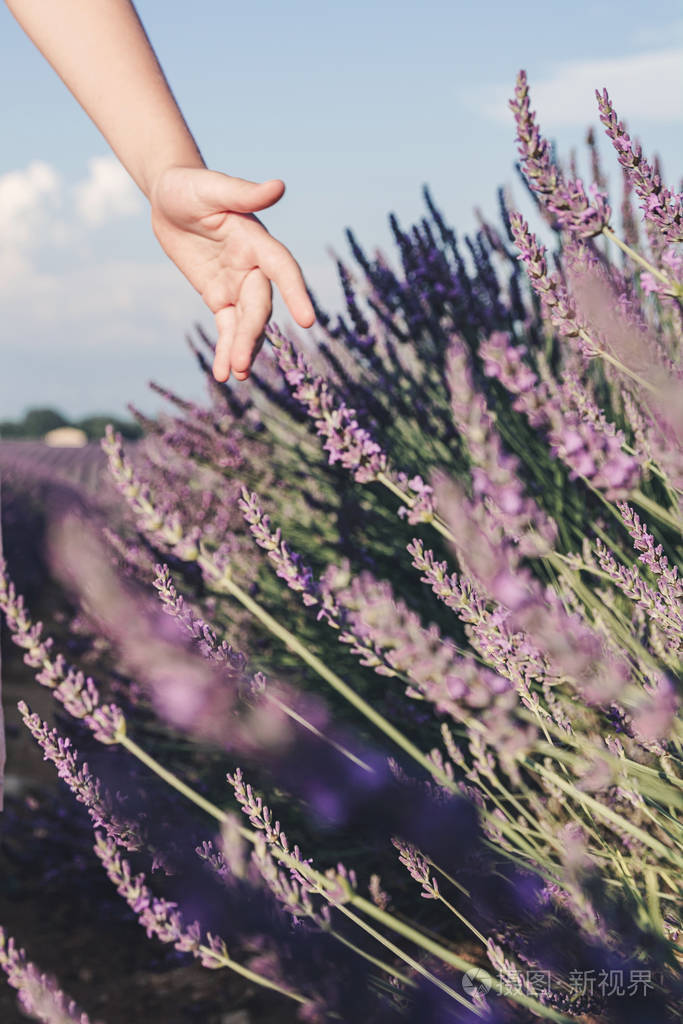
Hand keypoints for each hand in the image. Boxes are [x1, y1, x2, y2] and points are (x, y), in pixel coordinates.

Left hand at [150, 167, 314, 381]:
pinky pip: (227, 327)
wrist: (170, 197)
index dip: (295, 292)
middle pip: (259, 306)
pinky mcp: (220, 296)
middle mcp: (253, 266)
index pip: (281, 268)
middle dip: (251, 335)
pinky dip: (226, 348)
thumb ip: (243, 193)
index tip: (307, 321)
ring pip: (246, 322)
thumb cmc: (190, 186)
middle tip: (241, 365)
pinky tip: (223, 374)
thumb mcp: (210, 187)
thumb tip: (278, 187)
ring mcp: (237, 283)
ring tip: (235, 375)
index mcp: (255, 240)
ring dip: (242, 349)